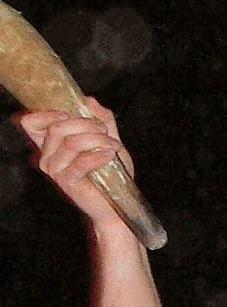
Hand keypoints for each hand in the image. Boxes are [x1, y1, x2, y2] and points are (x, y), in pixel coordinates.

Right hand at [12, 101, 141, 247]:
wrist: (116, 205)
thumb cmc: (110, 174)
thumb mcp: (109, 141)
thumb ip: (103, 121)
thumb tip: (90, 100)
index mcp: (50, 145)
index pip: (30, 123)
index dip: (46, 114)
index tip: (68, 114)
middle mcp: (47, 157)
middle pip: (57, 128)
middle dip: (85, 124)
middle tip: (105, 130)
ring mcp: (55, 170)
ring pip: (71, 142)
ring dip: (97, 139)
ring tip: (114, 145)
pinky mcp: (67, 182)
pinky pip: (81, 162)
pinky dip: (99, 155)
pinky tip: (111, 154)